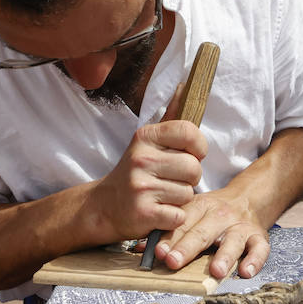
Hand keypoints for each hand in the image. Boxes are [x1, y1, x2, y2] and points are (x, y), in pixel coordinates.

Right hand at [92, 118, 206, 241]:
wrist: (104, 206)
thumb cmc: (135, 171)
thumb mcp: (147, 141)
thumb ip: (170, 116)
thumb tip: (186, 86)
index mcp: (145, 137)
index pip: (189, 132)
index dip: (199, 146)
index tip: (192, 154)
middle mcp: (141, 159)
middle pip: (194, 167)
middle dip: (190, 178)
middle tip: (172, 180)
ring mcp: (141, 187)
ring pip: (188, 194)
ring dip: (180, 198)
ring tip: (162, 195)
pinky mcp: (143, 213)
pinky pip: (179, 215)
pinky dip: (174, 217)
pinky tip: (160, 211)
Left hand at [155, 188, 270, 279]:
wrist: (248, 198)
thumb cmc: (211, 213)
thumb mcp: (190, 212)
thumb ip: (168, 231)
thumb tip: (137, 250)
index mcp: (200, 207)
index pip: (183, 222)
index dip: (169, 238)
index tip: (157, 252)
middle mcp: (220, 215)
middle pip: (203, 232)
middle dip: (188, 248)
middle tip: (173, 262)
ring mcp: (241, 226)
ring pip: (233, 241)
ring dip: (225, 256)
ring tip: (216, 271)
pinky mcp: (259, 237)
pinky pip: (260, 249)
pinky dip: (255, 260)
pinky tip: (246, 272)